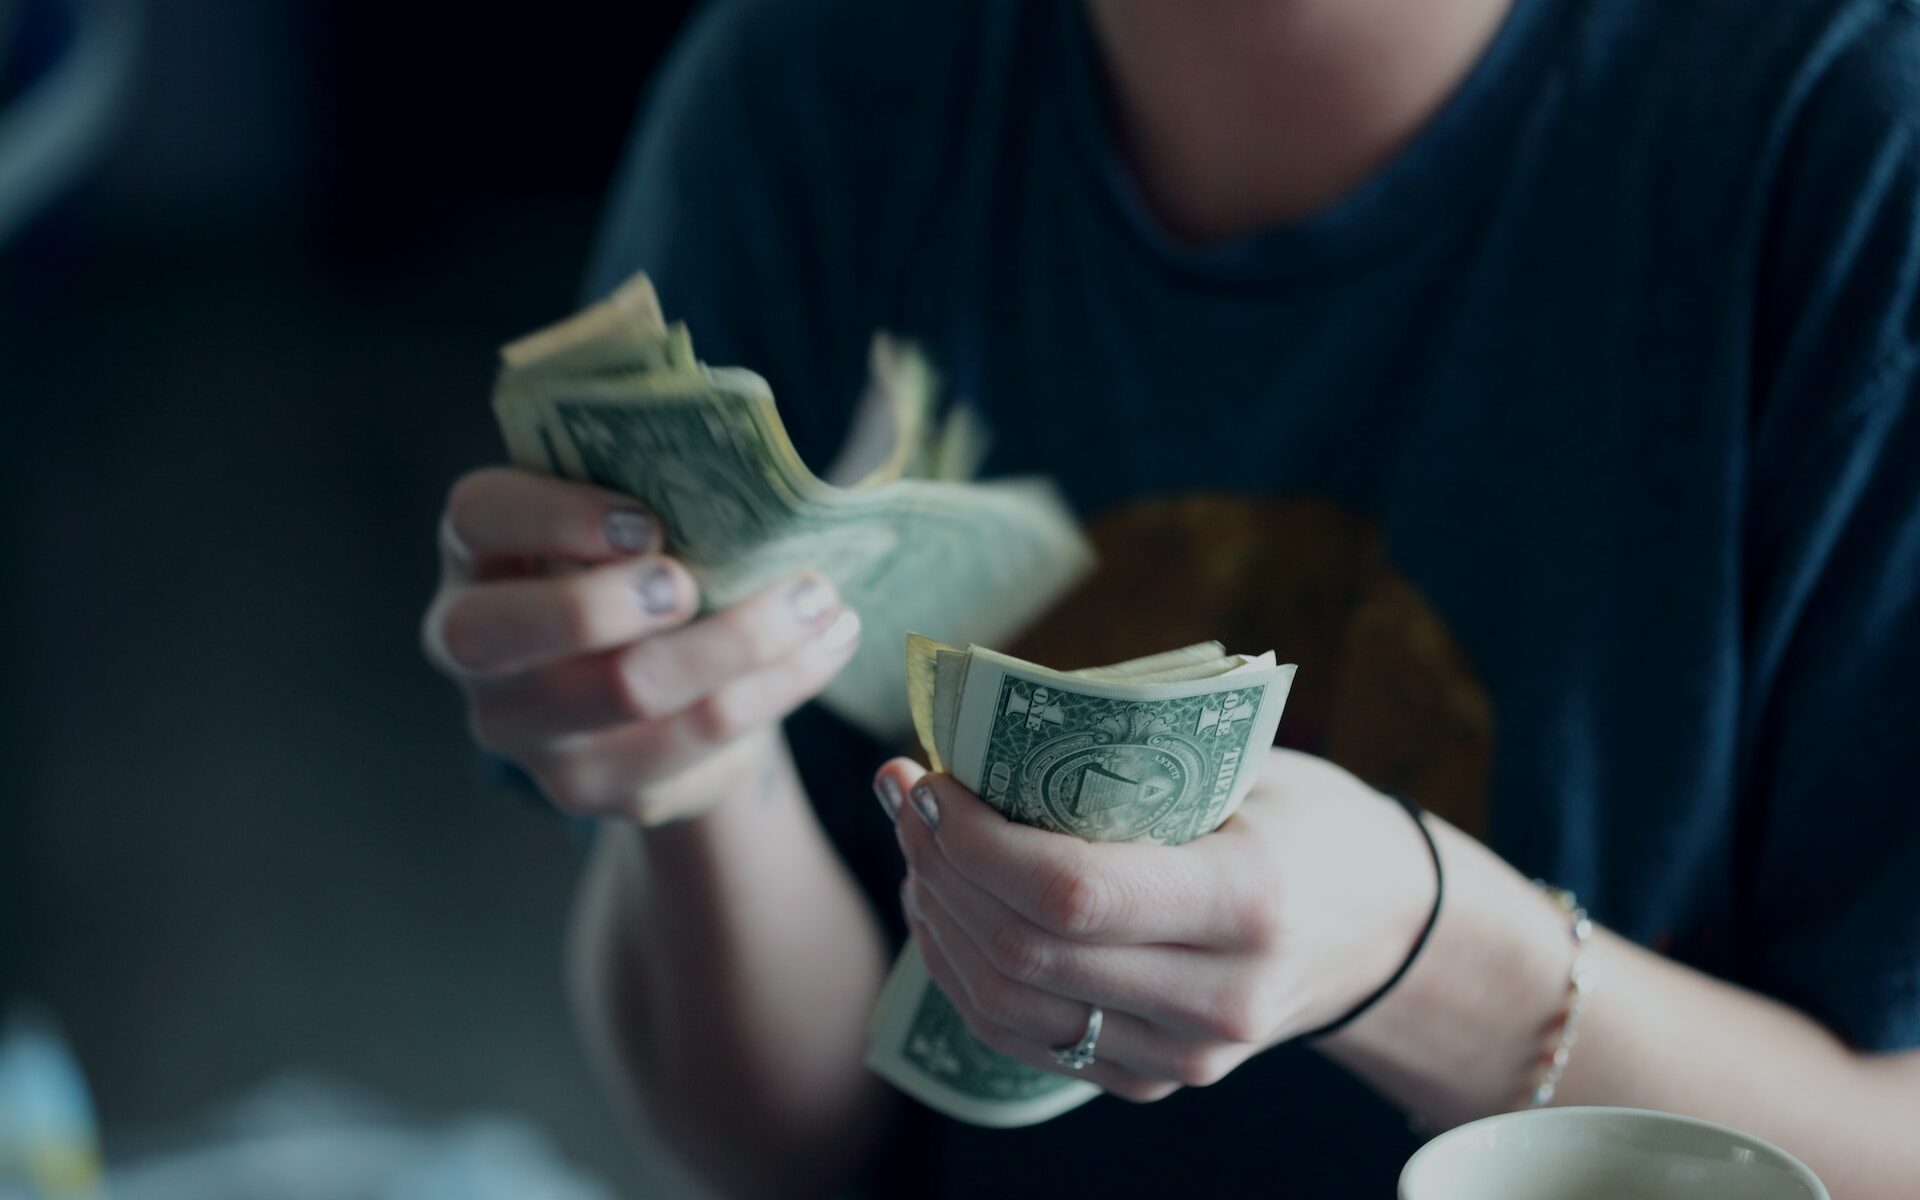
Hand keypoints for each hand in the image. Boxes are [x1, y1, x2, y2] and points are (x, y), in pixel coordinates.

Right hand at [422, 467, 860, 823]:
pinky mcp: (598, 786)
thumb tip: (745, 468)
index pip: (478, 517)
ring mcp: (529, 731)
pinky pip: (698, 738)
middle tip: (693, 583)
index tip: (646, 520)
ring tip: (818, 598)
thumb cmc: (641, 572)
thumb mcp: (627, 523)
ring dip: (741, 638)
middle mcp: (476, 649)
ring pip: (627, 689)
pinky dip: (779, 684)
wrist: (658, 696)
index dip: (553, 514)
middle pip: (507, 632)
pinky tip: (827, 643)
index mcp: (478, 554)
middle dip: (608, 602)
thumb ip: (650, 490)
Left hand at [881, 748, 1436, 1100]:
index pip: (1072, 892)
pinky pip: (1023, 1039)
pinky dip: (964, 971)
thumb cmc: (1307, 821)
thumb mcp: (1247, 767)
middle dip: (939, 867)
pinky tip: (945, 906)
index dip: (975, 840)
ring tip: (917, 845)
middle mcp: (1218, 998)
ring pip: (1006, 1007)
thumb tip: (982, 728)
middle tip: (904, 795)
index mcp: (1248, 901)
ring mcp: (1185, 1055)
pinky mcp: (1154, 1080)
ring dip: (938, 919)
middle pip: (1024, 952)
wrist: (1383, 930)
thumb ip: (1131, 759)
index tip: (929, 778)